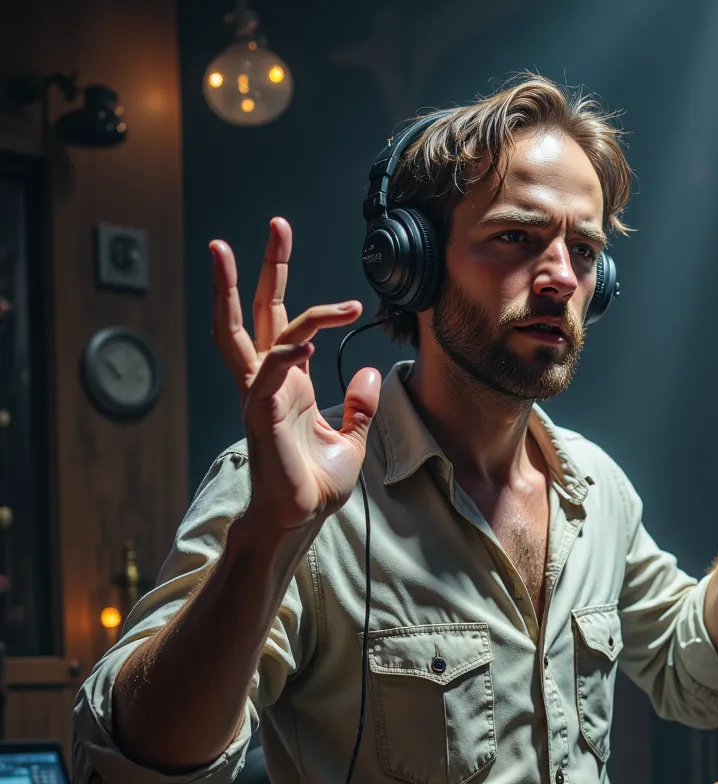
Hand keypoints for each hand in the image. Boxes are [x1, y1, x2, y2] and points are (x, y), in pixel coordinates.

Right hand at [211, 216, 380, 532]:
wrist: (300, 519)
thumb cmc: (315, 484)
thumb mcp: (351, 439)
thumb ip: (359, 406)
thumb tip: (370, 372)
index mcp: (287, 383)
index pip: (282, 324)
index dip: (291, 291)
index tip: (321, 275)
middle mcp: (268, 382)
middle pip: (256, 312)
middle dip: (263, 268)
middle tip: (276, 225)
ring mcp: (259, 396)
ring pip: (243, 330)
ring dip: (246, 287)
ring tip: (258, 248)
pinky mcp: (260, 417)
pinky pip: (268, 376)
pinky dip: (285, 356)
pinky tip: (306, 346)